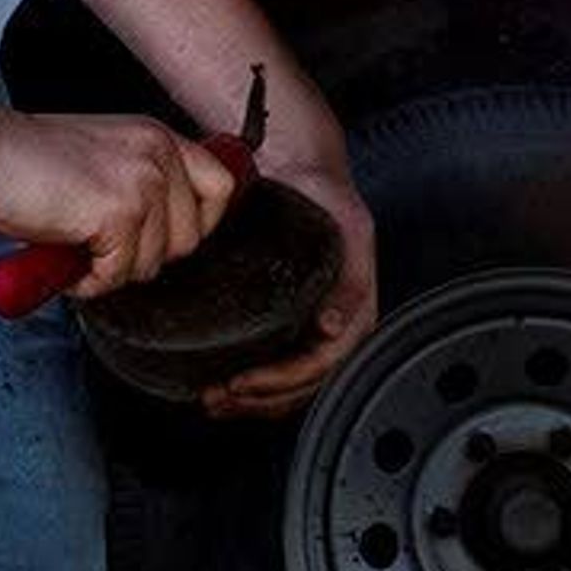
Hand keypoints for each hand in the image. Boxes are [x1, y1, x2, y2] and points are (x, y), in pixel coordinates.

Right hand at [0, 107, 236, 300]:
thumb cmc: (23, 159)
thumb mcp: (101, 158)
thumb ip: (138, 183)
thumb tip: (160, 235)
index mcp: (158, 136)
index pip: (221, 186)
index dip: (198, 223)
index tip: (164, 239)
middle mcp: (160, 154)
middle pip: (191, 237)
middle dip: (146, 256)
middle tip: (102, 247)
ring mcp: (144, 182)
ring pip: (154, 262)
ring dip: (112, 270)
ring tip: (76, 247)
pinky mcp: (119, 213)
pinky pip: (119, 274)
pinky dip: (88, 280)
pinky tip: (65, 256)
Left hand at [201, 128, 378, 420]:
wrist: (303, 170)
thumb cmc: (325, 195)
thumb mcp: (348, 229)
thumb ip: (349, 280)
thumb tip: (332, 328)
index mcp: (357, 308)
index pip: (323, 363)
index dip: (284, 379)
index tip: (245, 379)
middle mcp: (339, 325)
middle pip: (304, 383)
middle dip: (261, 397)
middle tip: (219, 395)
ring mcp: (314, 328)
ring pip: (291, 385)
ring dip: (253, 400)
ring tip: (213, 399)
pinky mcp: (291, 324)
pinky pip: (277, 368)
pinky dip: (251, 386)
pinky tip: (221, 386)